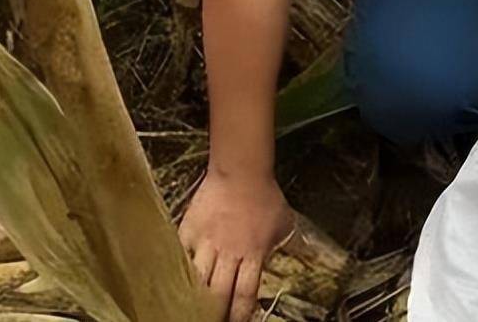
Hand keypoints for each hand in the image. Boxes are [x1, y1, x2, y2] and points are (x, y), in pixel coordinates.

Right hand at [178, 169, 295, 321]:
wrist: (241, 171)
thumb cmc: (265, 196)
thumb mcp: (284, 223)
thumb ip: (288, 244)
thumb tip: (304, 256)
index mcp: (254, 255)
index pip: (245, 296)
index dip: (240, 316)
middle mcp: (229, 254)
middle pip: (218, 295)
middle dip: (215, 315)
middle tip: (213, 321)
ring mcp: (206, 244)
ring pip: (196, 281)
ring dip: (194, 298)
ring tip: (190, 309)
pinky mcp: (189, 231)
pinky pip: (179, 256)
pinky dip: (176, 271)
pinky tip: (173, 283)